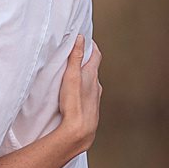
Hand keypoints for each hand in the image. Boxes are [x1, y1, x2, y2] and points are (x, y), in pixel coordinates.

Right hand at [57, 35, 100, 153]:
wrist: (80, 129)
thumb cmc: (75, 102)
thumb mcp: (72, 76)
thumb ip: (75, 57)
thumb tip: (81, 38)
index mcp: (92, 75)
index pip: (96, 55)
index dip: (92, 46)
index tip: (86, 39)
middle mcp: (96, 85)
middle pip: (93, 69)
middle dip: (86, 61)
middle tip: (76, 54)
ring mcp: (94, 98)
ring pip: (91, 83)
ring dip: (84, 76)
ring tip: (72, 74)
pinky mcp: (90, 108)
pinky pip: (87, 94)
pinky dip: (82, 89)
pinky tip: (74, 95)